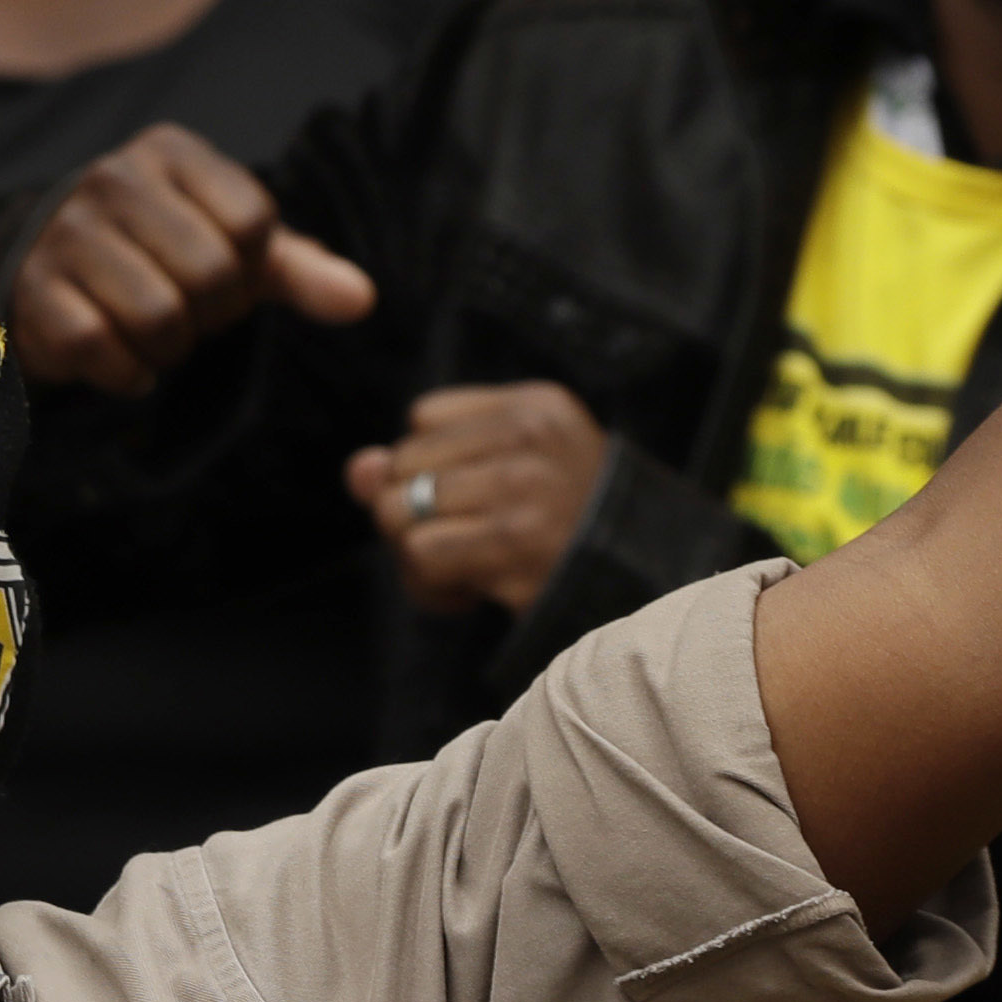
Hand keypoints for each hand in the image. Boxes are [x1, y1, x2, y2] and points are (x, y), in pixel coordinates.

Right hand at [11, 124, 376, 395]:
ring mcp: (65, 232)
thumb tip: (362, 300)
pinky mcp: (32, 289)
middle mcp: (112, 178)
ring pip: (158, 315)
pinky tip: (122, 358)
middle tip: (189, 311)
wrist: (53, 272)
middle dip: (213, 314)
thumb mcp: (237, 251)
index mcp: (172, 153)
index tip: (224, 275)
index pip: (253, 222)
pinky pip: (99, 347)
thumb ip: (303, 271)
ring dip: (170, 348)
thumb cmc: (163, 254)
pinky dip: (125, 372)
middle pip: (211, 272)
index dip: (251, 271)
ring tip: (155, 333)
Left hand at [353, 380, 611, 616]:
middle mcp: (530, 442)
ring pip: (399, 514)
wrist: (644, 585)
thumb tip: (357, 470)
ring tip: (464, 566)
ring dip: (418, 556)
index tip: (472, 495)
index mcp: (535, 407)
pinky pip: (421, 561)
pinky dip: (431, 587)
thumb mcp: (508, 467)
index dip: (430, 465)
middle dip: (413, 512)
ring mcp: (525, 496)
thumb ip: (422, 460)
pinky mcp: (516, 553)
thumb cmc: (566, 523)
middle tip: (463, 539)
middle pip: (401, 465)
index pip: (422, 417)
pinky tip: (470, 594)